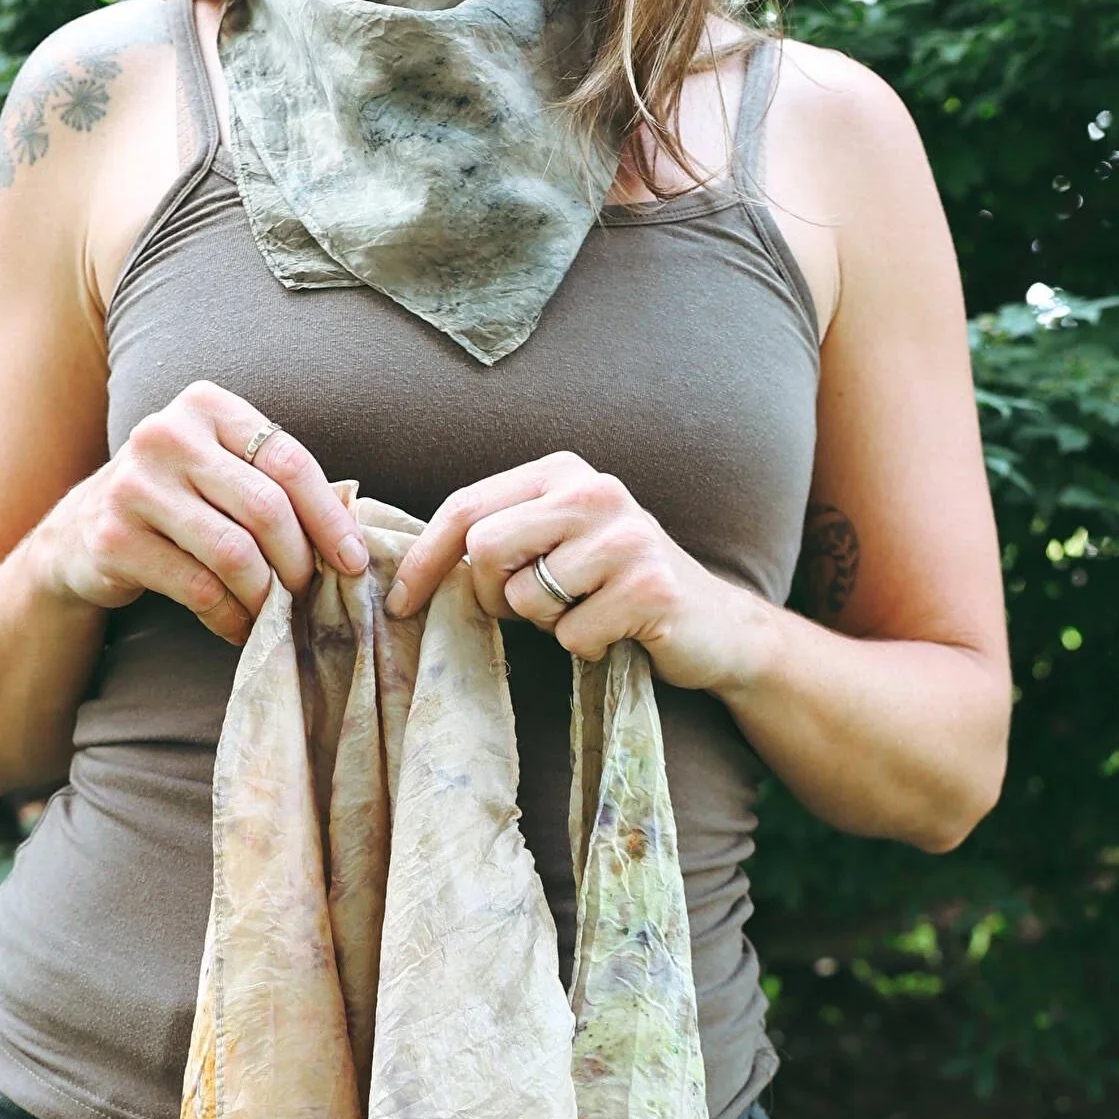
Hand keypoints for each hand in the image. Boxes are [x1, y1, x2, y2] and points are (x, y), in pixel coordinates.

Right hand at [32, 377, 366, 647]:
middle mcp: (165, 435)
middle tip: (310, 592)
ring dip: (267, 596)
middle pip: (265, 509)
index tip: (355, 560)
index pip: (287, 461)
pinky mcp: (114, 538)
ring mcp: (134, 485)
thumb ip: (275, 485)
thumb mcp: (222, 470)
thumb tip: (353, 542)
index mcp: (205, 406)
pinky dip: (232, 617)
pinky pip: (199, 589)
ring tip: (277, 613)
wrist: (84, 529)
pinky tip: (240, 627)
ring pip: (235, 554)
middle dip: (300, 561)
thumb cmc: (178, 500)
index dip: (329, 517)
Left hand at [387, 451, 758, 687]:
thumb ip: (501, 541)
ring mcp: (626, 536)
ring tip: (588, 612)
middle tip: (527, 612)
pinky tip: (619, 632)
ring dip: (547, 625)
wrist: (717, 627)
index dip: (424, 561)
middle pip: (485, 549)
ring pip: (526, 599)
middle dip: (490, 597)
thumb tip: (413, 572)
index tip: (401, 605)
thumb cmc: (618, 588)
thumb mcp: (559, 545)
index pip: (466, 508)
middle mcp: (594, 490)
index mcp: (562, 471)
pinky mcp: (650, 586)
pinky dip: (586, 647)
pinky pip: (571, 636)